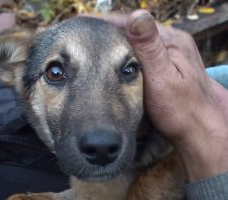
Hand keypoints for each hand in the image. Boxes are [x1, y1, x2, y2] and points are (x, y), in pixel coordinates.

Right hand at [93, 10, 227, 180]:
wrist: (199, 129)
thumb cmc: (183, 109)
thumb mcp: (163, 78)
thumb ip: (150, 47)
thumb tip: (136, 14)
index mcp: (171, 40)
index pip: (132, 22)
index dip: (104, 22)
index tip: (80, 24)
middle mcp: (170, 43)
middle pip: (132, 30)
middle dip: (106, 31)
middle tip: (80, 35)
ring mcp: (167, 54)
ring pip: (133, 42)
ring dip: (112, 42)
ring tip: (88, 45)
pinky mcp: (163, 66)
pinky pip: (138, 54)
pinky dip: (121, 54)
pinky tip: (109, 60)